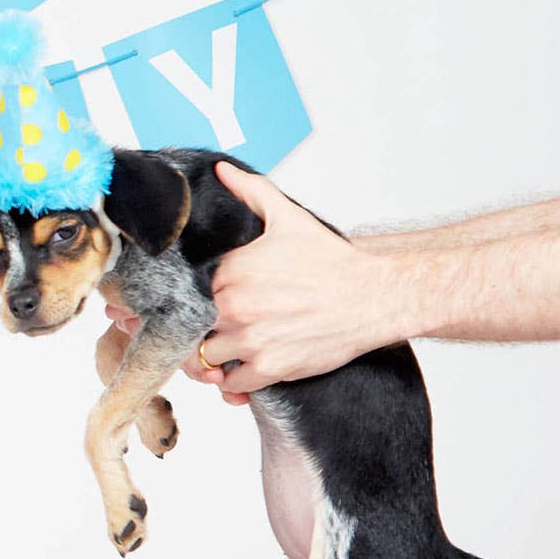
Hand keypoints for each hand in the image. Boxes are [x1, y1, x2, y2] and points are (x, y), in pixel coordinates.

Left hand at [183, 162, 419, 402]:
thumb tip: (221, 172)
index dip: (190, 301)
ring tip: (226, 354)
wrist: (372, 297)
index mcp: (231, 271)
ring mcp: (251, 340)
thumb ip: (250, 192)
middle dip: (197, 332)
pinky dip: (233, 384)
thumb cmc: (333, 263)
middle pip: (191, 328)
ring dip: (213, 360)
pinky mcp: (269, 368)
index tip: (199, 306)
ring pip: (206, 360)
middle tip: (210, 333)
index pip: (187, 292)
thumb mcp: (288, 218)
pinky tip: (243, 373)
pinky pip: (232, 386)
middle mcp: (235, 306)